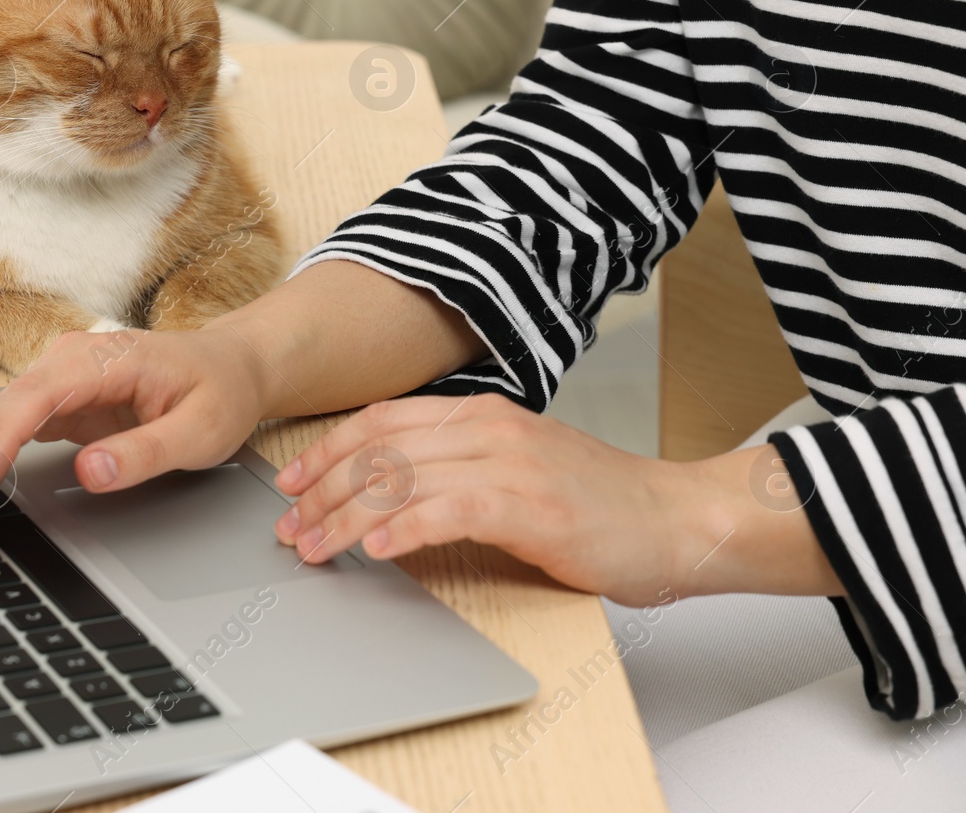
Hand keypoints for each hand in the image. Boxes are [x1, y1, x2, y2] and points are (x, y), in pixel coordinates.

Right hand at [0, 260, 488, 541]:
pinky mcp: (56, 402)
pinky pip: (5, 428)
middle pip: (2, 412)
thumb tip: (91, 473)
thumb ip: (145, 452)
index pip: (36, 399)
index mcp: (104, 359)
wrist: (232, 366)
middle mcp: (69, 362)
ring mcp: (58, 380)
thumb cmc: (220, 391)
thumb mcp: (201, 430)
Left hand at [273, 393, 842, 605]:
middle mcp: (491, 430)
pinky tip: (376, 551)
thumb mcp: (519, 468)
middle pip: (380, 449)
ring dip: (346, 516)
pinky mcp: (532, 507)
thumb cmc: (600, 504)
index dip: (327, 450)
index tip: (290, 481)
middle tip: (287, 526)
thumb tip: (386, 492)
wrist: (678, 520)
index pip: (382, 421)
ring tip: (314, 546)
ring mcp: (512, 464)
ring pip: (403, 479)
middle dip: (322, 489)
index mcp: (483, 415)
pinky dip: (405, 529)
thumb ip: (459, 468)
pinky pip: (450, 511)